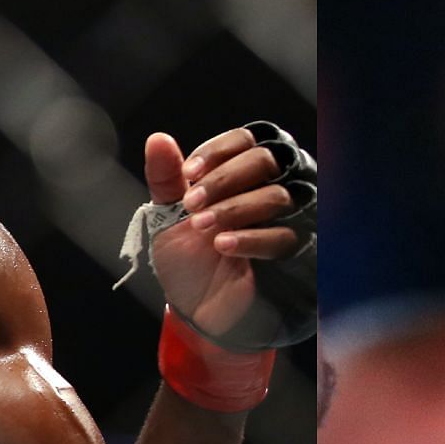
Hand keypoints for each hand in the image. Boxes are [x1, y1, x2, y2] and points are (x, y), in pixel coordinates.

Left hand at [145, 124, 315, 346]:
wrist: (193, 305)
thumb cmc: (184, 256)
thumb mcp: (166, 214)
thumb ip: (165, 176)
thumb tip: (157, 138)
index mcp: (234, 173)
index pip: (243, 141)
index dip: (218, 152)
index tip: (188, 172)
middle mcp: (261, 189)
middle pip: (264, 161)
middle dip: (224, 179)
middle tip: (191, 204)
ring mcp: (279, 219)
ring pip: (276, 196)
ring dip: (234, 208)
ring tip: (201, 226)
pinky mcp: (287, 251)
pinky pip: (281, 235)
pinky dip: (249, 238)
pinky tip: (222, 245)